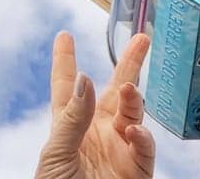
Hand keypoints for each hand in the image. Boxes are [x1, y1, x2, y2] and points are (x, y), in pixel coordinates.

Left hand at [34, 31, 156, 178]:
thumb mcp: (55, 153)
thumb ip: (72, 117)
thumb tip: (85, 80)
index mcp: (69, 125)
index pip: (66, 86)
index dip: (65, 60)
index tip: (64, 35)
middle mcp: (97, 132)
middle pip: (114, 91)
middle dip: (128, 64)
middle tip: (142, 38)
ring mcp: (119, 149)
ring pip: (133, 113)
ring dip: (133, 98)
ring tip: (129, 89)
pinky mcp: (136, 169)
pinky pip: (144, 146)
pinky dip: (142, 135)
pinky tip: (133, 130)